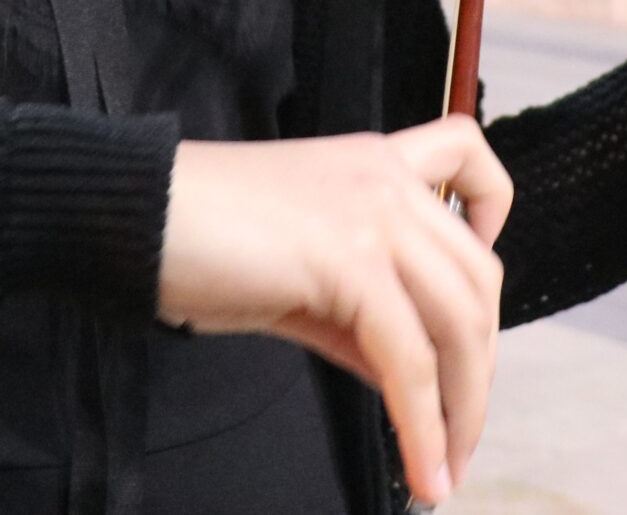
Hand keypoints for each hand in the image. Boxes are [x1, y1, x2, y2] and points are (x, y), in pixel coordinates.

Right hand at [158, 116, 511, 504]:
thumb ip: (357, 312)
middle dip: (479, 367)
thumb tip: (402, 375)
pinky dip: (424, 426)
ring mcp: (373, 217)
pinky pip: (409, 359)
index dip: (492, 217)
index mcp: (374, 161)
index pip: (467, 158)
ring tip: (448, 465)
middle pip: (477, 277)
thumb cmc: (195, 237)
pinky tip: (422, 468)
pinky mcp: (350, 264)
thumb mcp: (297, 270)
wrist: (134, 215)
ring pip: (459, 322)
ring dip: (462, 410)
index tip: (477, 280)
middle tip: (461, 432)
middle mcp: (386, 179)